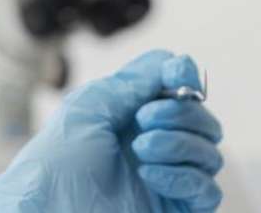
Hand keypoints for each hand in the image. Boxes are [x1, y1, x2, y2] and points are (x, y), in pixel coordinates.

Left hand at [0, 50, 224, 212]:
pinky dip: (184, 177)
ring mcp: (169, 178)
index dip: (186, 77)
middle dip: (180, 114)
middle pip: (203, 120)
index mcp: (136, 116)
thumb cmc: (58, 161)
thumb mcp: (90, 106)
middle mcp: (157, 144)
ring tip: (140, 151)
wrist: (50, 209)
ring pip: (210, 154)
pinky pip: (207, 190)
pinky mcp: (177, 208)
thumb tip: (177, 62)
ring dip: (178, 144)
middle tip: (144, 120)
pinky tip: (150, 175)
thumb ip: (135, 80)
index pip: (182, 90)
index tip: (177, 76)